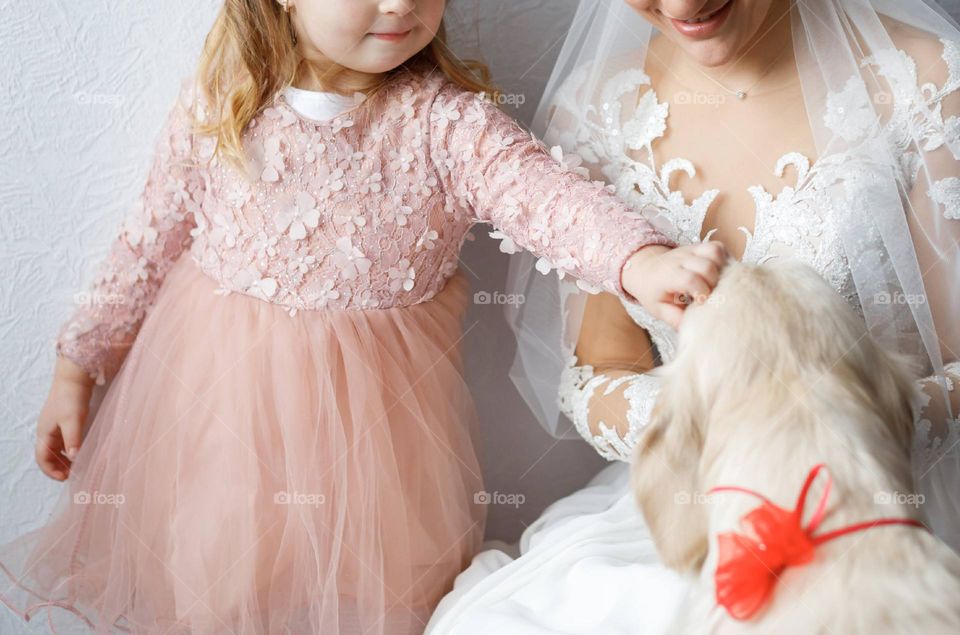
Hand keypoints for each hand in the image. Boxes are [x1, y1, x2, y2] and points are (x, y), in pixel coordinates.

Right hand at [35, 357, 94, 480]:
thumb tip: (73, 458)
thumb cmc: (71, 399)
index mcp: (44, 433)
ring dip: (64, 459)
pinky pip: (63, 441)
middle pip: (48, 455)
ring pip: (56, 449)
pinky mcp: (64, 421)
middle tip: (73, 474)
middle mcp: (47, 432)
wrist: (74, 378)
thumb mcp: (73, 421)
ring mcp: (54, 426)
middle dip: (58, 467)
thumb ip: (73, 440)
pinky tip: (80, 451)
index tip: (65, 478)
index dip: (51, 471)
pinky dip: (69, 449)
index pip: (42, 458)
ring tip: (78, 466)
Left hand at [621, 241, 730, 328]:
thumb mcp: (659, 309)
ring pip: (715, 252)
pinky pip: (718, 247)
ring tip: (717, 283)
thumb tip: (695, 328)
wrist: (645, 269)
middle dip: (714, 283)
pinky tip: (719, 274)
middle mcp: (680, 259)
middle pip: (707, 266)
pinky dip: (724, 260)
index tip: (701, 303)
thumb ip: (675, 319)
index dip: (701, 292)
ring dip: (722, 269)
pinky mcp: (699, 247)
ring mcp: (690, 250)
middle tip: (710, 295)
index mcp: (667, 275)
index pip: (690, 279)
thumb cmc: (654, 292)